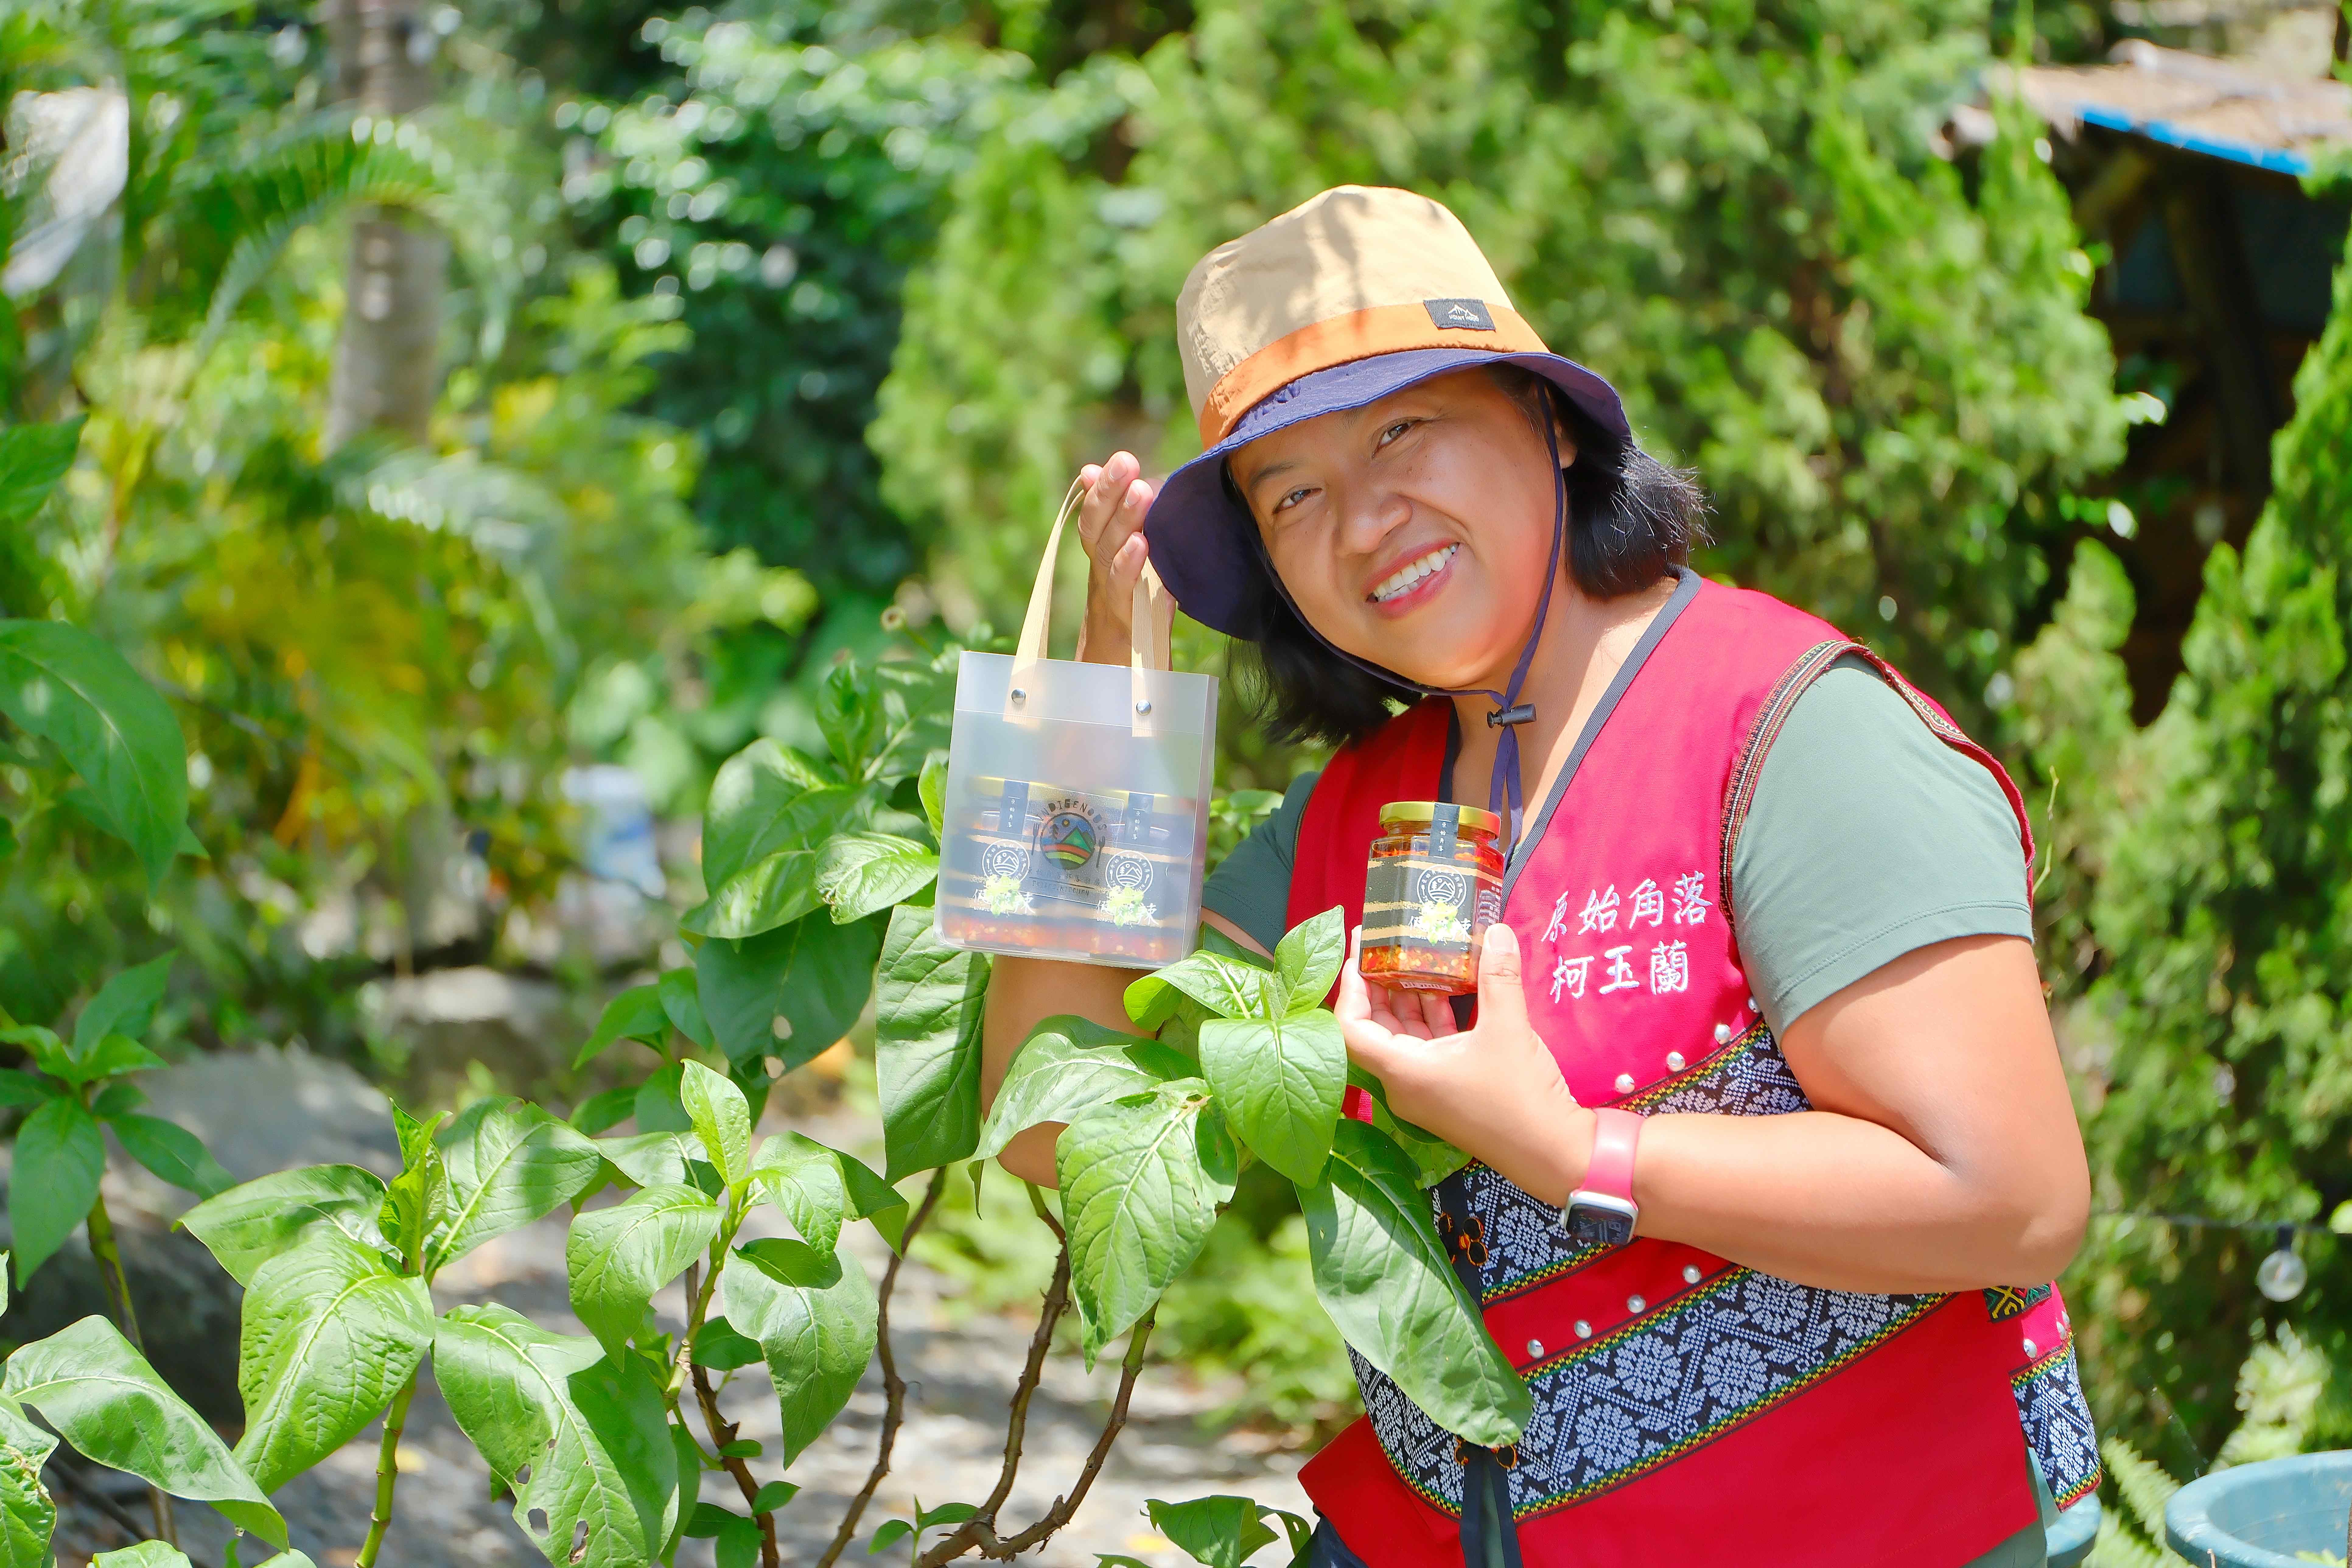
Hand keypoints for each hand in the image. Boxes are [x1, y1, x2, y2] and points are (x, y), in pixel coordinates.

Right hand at [1072, 451, 1156, 665]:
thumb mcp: (1123, 567)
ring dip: (1123, 522)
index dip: (1103, 489)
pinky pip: (1125, 594)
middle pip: (1096, 531)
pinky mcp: (1127, 626)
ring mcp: (1110, 601)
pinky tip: (1142, 545)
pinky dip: (1130, 568)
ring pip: (1108, 556)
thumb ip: (1112, 522)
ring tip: (1141, 492)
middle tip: (1126, 461)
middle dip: (1109, 494)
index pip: (1095, 518)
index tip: (1121, 459)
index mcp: (1102, 562)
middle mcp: (1100, 578)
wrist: (1110, 682)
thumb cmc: (1125, 617)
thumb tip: (1088, 470)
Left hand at [1335, 922, 1591, 1203]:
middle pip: (1375, 1027)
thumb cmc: (1522, 1100)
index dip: (1351, 986)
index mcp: (1403, 1072)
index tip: (1362, 951)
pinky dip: (1433, 1017)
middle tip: (1386, 944)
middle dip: (1380, 984)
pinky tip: (1447, 986)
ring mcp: (1427, 1089)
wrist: (1554, 1154)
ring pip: (1403, 1035)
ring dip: (1409, 997)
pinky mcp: (1448, 1089)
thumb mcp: (1508, 1029)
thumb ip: (1498, 976)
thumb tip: (1497, 931)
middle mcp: (1406, 1083)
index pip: (1351, 1027)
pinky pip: (1429, 1046)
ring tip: (1416, 955)